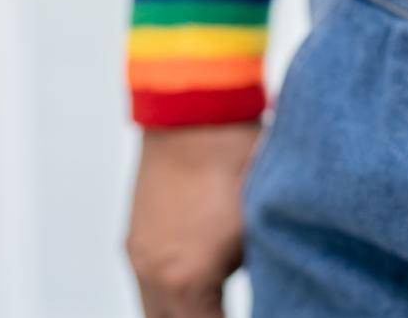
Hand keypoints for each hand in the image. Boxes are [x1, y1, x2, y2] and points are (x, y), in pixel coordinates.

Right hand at [126, 122, 258, 317]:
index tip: (265, 311)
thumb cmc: (239, 161)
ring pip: (156, 314)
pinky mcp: (135, 240)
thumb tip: (272, 295)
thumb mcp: (261, 227)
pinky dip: (171, 298)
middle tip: (230, 308)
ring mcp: (139, 258)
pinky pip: (148, 288)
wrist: (195, 110)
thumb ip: (263, 273)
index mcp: (188, 281)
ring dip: (185, 313)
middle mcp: (154, 277)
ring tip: (215, 303)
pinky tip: (199, 288)